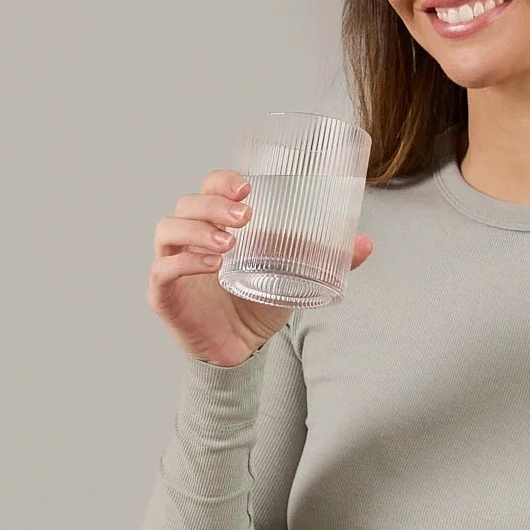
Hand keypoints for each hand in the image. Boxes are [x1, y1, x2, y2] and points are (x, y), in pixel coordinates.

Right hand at [148, 167, 374, 365]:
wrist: (241, 349)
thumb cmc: (259, 303)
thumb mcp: (296, 275)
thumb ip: (327, 258)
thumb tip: (366, 243)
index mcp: (216, 223)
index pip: (208, 188)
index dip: (221, 180)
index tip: (247, 186)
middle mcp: (189, 238)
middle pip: (187, 204)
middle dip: (215, 204)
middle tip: (247, 216)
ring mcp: (172, 264)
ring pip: (169, 230)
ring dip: (199, 230)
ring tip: (229, 243)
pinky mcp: (163, 294)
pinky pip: (163, 270)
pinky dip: (185, 263)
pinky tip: (212, 267)